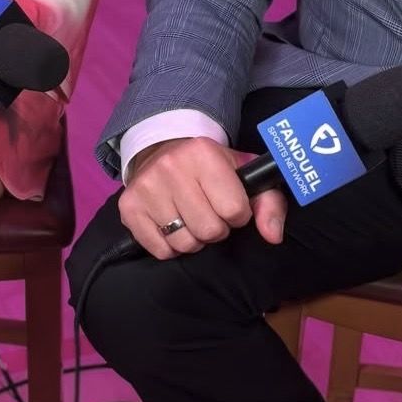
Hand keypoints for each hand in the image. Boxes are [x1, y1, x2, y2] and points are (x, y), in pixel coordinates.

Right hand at [119, 138, 286, 258]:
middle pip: (209, 230)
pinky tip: (171, 224)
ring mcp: (146, 188)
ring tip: (191, 218)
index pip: (234, 210)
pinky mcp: (129, 208)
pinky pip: (161, 250)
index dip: (238, 214)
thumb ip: (269, 202)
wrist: (162, 151)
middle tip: (209, 211)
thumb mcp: (244, 173)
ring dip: (194, 239)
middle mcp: (171, 167)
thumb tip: (272, 235)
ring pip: (185, 243)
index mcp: (203, 153)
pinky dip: (171, 246)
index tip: (230, 204)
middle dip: (216, 228)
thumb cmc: (210, 168)